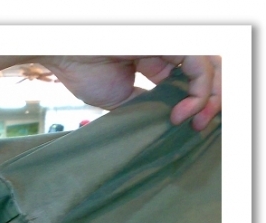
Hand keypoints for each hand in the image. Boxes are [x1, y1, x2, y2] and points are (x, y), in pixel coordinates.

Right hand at [37, 56, 220, 130]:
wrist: (65, 56)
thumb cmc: (83, 71)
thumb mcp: (121, 98)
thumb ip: (147, 105)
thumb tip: (170, 121)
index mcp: (157, 61)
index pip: (192, 79)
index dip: (199, 102)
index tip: (189, 126)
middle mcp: (167, 50)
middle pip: (208, 71)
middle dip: (213, 100)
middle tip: (198, 127)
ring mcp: (169, 43)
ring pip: (211, 65)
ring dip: (211, 97)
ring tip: (194, 121)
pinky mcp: (168, 40)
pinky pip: (198, 62)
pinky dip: (199, 89)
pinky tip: (182, 110)